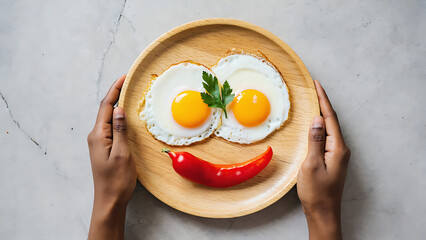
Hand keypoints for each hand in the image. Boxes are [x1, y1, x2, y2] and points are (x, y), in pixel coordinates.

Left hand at [87, 75, 135, 239]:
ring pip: (108, 117)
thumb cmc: (116, 180)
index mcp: (98, 135)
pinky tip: (126, 115)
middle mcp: (96, 136)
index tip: (125, 77)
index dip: (115, 90)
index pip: (107, 106)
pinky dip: (118, 117)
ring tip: (128, 93)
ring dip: (117, 104)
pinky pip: (111, 127)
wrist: (109, 200)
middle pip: (106, 109)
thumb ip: (120, 130)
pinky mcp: (105, 147)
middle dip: (116, 93)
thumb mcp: (122, 154)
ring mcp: (99, 142)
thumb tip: (119, 109)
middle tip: (129, 81)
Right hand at [297, 80, 350, 239]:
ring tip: (313, 100)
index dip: (323, 100)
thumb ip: (315, 141)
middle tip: (314, 88)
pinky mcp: (332, 159)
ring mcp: (337, 155)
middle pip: (332, 120)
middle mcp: (341, 149)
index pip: (330, 118)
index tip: (317, 84)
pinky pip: (326, 137)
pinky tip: (314, 124)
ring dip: (322, 114)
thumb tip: (318, 119)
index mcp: (338, 148)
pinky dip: (320, 127)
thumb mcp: (311, 165)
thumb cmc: (316, 192)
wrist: (323, 212)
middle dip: (323, 103)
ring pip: (329, 128)